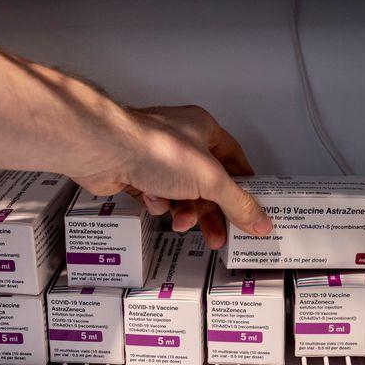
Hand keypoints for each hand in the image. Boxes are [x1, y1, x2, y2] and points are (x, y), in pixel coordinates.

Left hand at [69, 104, 272, 248]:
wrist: (105, 152)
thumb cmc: (153, 148)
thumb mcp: (209, 180)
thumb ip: (237, 203)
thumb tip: (260, 220)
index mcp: (203, 130)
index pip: (233, 157)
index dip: (244, 182)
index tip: (251, 204)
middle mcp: (181, 141)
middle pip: (207, 184)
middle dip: (212, 212)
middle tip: (221, 234)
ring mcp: (157, 158)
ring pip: (181, 193)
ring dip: (183, 211)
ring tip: (183, 223)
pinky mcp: (136, 173)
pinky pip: (157, 196)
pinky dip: (157, 202)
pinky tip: (151, 198)